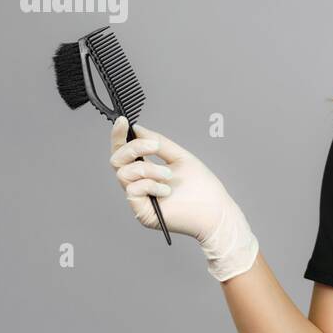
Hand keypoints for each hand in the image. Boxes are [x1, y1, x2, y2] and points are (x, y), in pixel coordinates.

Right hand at [108, 115, 258, 280]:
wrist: (215, 211)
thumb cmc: (201, 187)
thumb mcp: (179, 157)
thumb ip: (158, 143)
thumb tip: (137, 129)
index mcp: (147, 170)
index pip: (124, 151)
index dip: (119, 135)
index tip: (122, 120)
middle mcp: (139, 183)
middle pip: (117, 160)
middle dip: (135, 148)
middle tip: (155, 147)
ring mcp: (139, 198)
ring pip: (124, 173)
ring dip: (148, 169)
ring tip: (169, 176)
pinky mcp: (141, 212)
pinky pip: (132, 190)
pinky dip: (150, 185)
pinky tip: (167, 192)